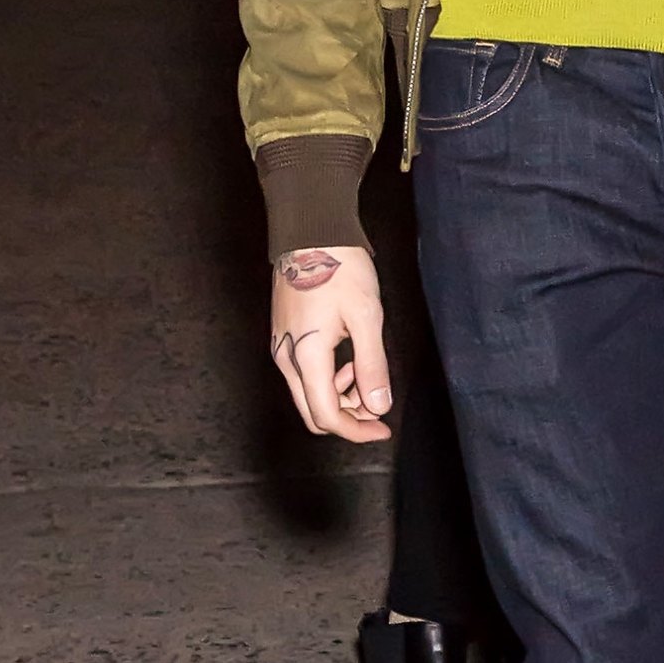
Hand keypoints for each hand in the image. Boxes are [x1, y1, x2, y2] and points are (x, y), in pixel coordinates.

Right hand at [269, 246, 391, 442]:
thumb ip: (372, 365)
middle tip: (378, 411)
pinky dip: (328, 380)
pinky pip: (304, 375)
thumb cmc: (339, 267)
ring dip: (339, 399)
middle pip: (312, 412)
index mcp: (306, 356)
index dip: (357, 431)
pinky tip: (349, 363)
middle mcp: (286, 358)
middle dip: (348, 419)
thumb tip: (378, 405)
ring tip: (366, 379)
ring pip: (308, 394)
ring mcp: (281, 347)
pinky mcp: (284, 336)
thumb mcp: (366, 317)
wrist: (309, 231)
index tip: (383, 429)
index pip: (327, 415)